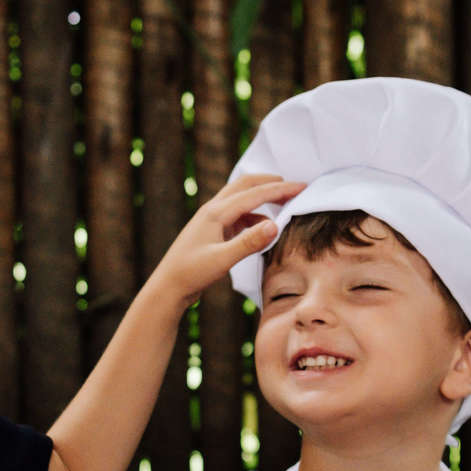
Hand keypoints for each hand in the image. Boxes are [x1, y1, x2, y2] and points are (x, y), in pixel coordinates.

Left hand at [146, 175, 304, 310]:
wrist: (168, 287)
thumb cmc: (191, 273)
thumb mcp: (222, 259)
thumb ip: (249, 242)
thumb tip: (275, 224)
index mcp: (215, 212)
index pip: (254, 194)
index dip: (280, 189)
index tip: (303, 187)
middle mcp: (212, 210)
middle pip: (245, 186)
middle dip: (271, 184)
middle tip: (295, 187)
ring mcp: (211, 220)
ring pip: (241, 199)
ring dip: (262, 199)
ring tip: (283, 206)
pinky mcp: (212, 231)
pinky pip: (237, 215)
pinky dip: (254, 216)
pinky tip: (263, 229)